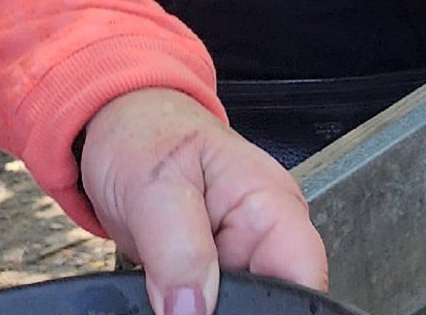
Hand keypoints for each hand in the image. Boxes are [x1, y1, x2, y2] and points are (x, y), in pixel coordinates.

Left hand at [79, 88, 327, 314]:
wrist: (119, 129)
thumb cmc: (146, 138)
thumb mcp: (155, 188)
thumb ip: (179, 250)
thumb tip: (193, 310)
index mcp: (273, 206)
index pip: (306, 273)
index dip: (280, 304)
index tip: (223, 311)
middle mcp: (265, 234)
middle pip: (272, 297)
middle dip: (232, 308)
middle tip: (183, 298)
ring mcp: (237, 255)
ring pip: (239, 304)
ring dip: (204, 308)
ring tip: (169, 288)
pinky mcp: (209, 272)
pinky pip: (207, 305)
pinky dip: (187, 307)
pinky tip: (167, 293)